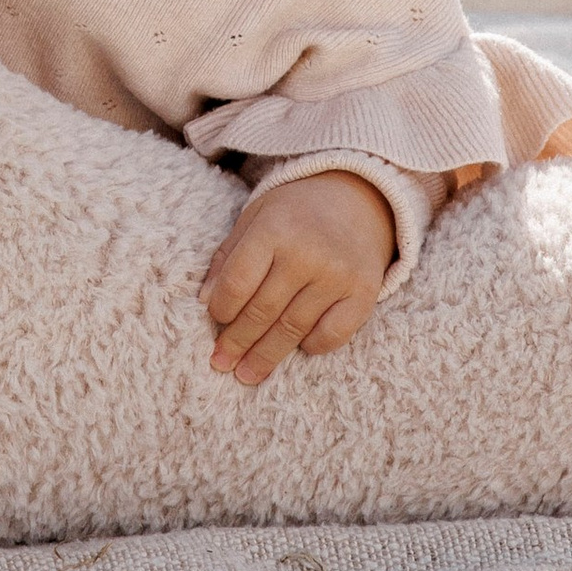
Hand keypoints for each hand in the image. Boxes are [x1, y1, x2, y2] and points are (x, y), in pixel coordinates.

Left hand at [203, 170, 422, 389]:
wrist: (358, 197)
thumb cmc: (297, 211)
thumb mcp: (256, 217)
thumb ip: (229, 255)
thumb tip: (207, 301)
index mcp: (275, 229)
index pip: (238, 282)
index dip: (221, 309)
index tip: (215, 320)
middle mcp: (308, 254)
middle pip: (262, 311)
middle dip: (237, 342)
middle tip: (222, 363)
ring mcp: (338, 276)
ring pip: (293, 329)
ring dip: (266, 356)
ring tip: (247, 373)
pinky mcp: (364, 294)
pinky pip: (332, 335)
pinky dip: (312, 346)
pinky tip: (297, 348)